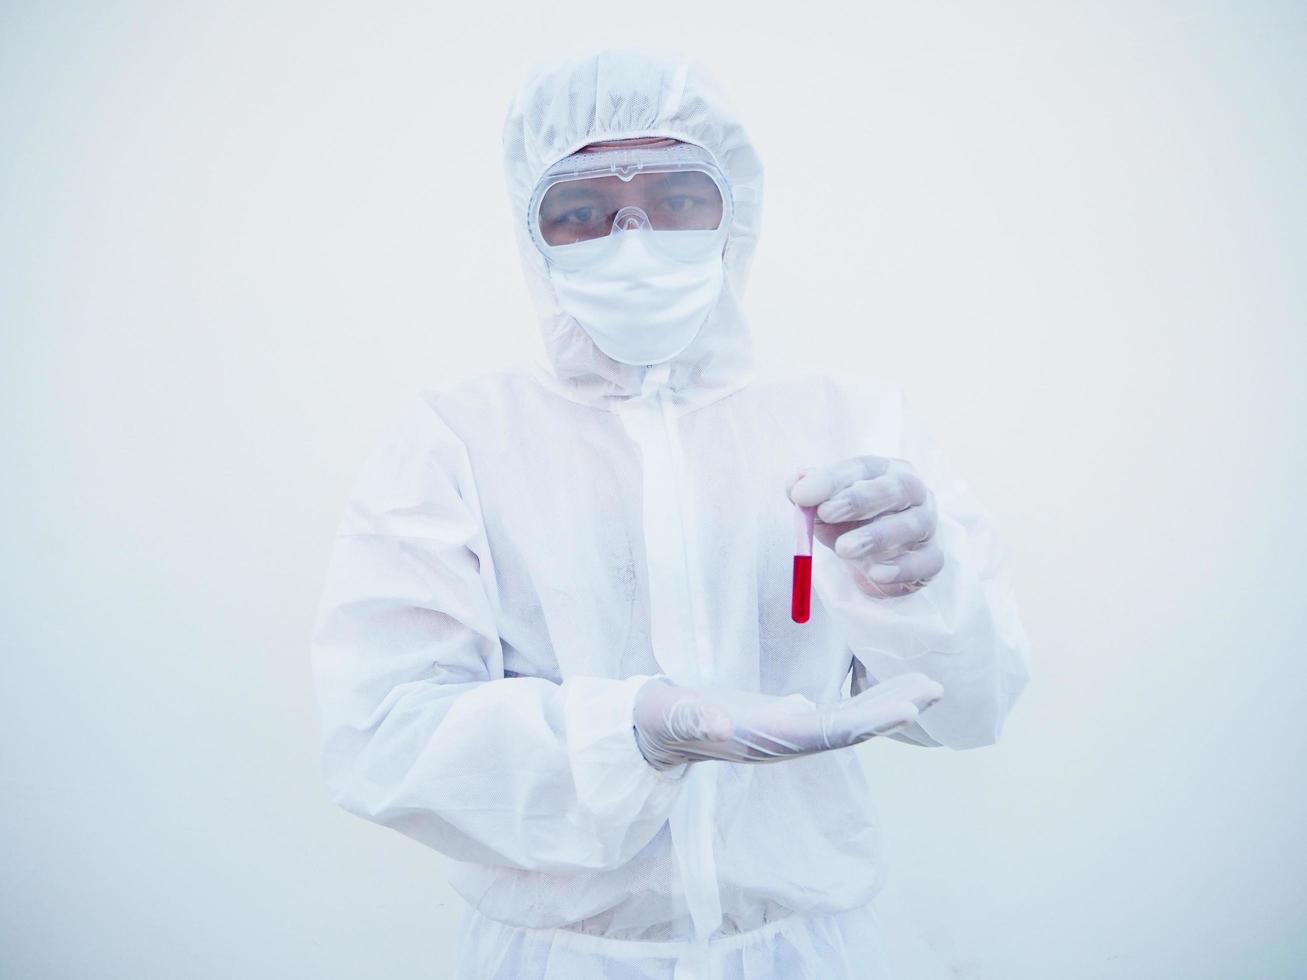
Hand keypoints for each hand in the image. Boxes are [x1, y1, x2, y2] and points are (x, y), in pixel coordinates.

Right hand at [632, 674, 943, 769]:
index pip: (829, 731)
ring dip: (886, 704)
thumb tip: (719, 723)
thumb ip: (693, 719)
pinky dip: (865, 698)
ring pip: (848, 721)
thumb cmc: (664, 718)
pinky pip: (835, 712)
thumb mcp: (673, 714)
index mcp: (766, 737)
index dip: (871, 719)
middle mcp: (785, 740)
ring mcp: (788, 732)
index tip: (909, 707)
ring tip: (925, 685)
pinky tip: (885, 684)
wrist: (657, 729)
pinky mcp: (785, 719)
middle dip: (891, 709)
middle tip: (934, 688)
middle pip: (850, 728)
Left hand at [787, 456, 941, 597]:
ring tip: (844, 549)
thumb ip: (808, 496)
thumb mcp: (824, 507)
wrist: (877, 559)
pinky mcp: (933, 557)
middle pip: (896, 488)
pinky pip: (927, 561)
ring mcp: (927, 523)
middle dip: (859, 500)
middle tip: (826, 513)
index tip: (802, 495)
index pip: (863, 467)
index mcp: (884, 471)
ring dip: (876, 536)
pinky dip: (902, 568)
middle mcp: (913, 491)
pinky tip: (876, 574)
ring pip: (913, 524)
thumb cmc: (850, 523)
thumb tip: (796, 484)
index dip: (832, 479)